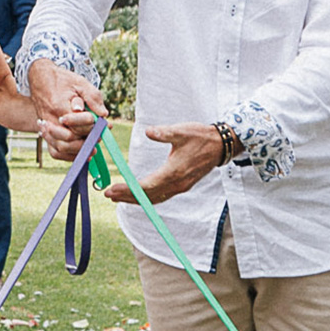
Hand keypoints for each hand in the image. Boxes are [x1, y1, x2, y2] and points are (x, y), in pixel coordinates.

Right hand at [26, 60, 107, 159]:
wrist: (40, 78)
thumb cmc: (62, 80)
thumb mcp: (81, 82)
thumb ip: (93, 97)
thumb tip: (103, 114)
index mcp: (59, 107)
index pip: (77, 125)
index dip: (90, 126)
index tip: (99, 122)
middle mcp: (50, 119)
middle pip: (69, 138)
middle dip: (86, 139)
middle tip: (98, 137)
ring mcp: (46, 127)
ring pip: (60, 147)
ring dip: (78, 150)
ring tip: (92, 149)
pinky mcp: (45, 132)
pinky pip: (54, 151)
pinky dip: (67, 156)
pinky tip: (79, 153)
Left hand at [104, 123, 224, 205]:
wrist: (221, 145)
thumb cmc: (201, 136)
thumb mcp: (182, 131)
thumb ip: (164, 132)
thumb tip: (148, 131)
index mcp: (174, 172)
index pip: (145, 186)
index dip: (128, 190)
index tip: (112, 189)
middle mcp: (177, 183)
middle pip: (147, 196)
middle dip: (127, 197)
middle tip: (108, 195)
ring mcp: (180, 186)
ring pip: (154, 198)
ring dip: (136, 199)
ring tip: (118, 197)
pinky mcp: (182, 185)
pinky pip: (161, 196)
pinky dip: (147, 197)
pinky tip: (138, 195)